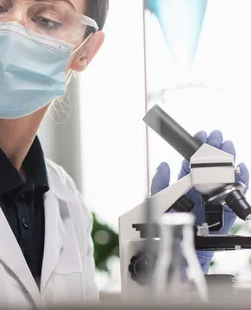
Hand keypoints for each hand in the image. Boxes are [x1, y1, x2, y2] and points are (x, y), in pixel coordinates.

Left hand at [150, 130, 248, 270]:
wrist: (171, 261)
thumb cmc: (161, 234)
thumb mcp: (154, 205)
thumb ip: (159, 185)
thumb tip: (163, 164)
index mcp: (181, 192)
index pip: (189, 167)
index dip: (195, 151)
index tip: (200, 135)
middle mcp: (197, 198)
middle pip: (208, 171)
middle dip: (214, 152)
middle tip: (217, 135)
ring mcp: (210, 208)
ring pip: (222, 183)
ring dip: (228, 164)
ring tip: (229, 147)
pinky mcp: (221, 222)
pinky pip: (233, 203)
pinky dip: (239, 186)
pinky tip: (241, 172)